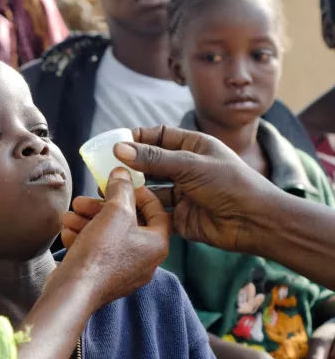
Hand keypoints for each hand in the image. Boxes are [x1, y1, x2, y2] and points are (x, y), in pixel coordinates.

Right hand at [56, 168, 170, 306]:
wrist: (74, 291)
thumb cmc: (100, 253)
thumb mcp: (114, 212)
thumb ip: (121, 189)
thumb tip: (122, 174)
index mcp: (157, 245)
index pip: (158, 212)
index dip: (140, 194)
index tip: (122, 185)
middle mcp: (145, 261)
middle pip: (127, 224)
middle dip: (102, 208)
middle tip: (85, 200)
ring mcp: (125, 272)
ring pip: (109, 237)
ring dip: (88, 221)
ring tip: (70, 215)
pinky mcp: (105, 279)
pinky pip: (98, 252)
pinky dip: (84, 239)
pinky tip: (68, 232)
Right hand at [112, 125, 279, 252]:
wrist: (254, 222)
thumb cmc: (230, 184)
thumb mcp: (190, 165)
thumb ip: (153, 159)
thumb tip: (119, 148)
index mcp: (193, 147)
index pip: (159, 136)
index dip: (137, 138)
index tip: (114, 143)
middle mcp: (186, 168)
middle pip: (150, 163)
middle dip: (129, 166)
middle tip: (104, 169)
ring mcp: (182, 193)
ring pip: (150, 188)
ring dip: (132, 190)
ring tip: (109, 190)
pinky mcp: (179, 216)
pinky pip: (154, 211)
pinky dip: (140, 211)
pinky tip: (123, 210)